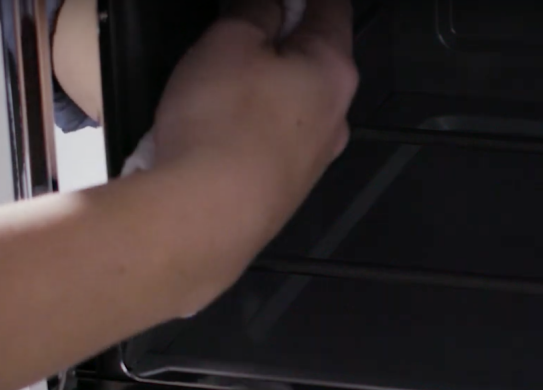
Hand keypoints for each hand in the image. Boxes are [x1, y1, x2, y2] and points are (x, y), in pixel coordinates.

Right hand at [153, 0, 358, 255]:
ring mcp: (314, 160)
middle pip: (317, 62)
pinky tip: (223, 129)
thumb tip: (270, 3)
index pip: (333, 9)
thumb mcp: (230, 41)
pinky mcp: (288, 190)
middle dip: (287, 40)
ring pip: (297, 107)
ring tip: (225, 83)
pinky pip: (276, 143)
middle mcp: (335, 119)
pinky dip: (257, 127)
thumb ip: (256, 10)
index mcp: (333, 71)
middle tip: (245, 29)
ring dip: (270, 88)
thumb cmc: (222, 125)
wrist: (207, 215)